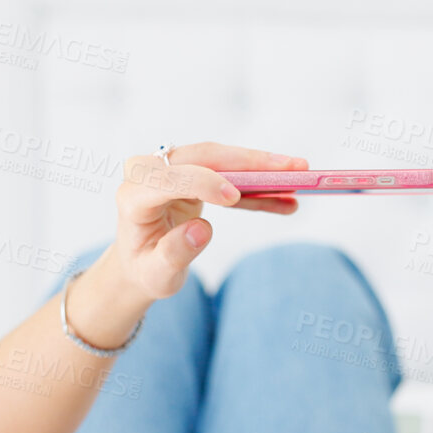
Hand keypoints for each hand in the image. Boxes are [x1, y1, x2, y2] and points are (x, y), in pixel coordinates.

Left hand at [104, 142, 308, 301]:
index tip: (235, 196)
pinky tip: (286, 196)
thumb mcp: (157, 275)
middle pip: (203, 157)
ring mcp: (168, 166)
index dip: (204, 183)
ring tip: (299, 175)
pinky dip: (256, 185)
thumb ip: (175, 253)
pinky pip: (227, 172)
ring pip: (220, 158)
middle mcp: (147, 172)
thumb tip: (202, 229)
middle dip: (250, 162)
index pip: (171, 178)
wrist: (139, 262)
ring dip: (261, 167)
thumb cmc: (146, 270)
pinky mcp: (188, 169)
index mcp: (133, 197)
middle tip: (293, 167)